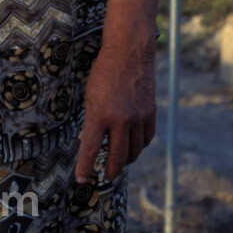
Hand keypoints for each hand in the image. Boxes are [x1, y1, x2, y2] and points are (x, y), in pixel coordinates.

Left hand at [75, 33, 156, 182]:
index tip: (82, 179)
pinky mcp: (151, 113)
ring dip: (127, 159)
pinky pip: (147, 138)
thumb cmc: (104, 73)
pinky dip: (140, 146)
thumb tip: (89, 141)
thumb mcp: (90, 96)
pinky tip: (134, 146)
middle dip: (111, 170)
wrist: (129, 54)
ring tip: (120, 161)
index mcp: (100, 114)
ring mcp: (138, 117)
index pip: (91, 149)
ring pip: (135, 150)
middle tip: (107, 175)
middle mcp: (120, 119)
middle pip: (118, 156)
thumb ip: (91, 120)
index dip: (85, 167)